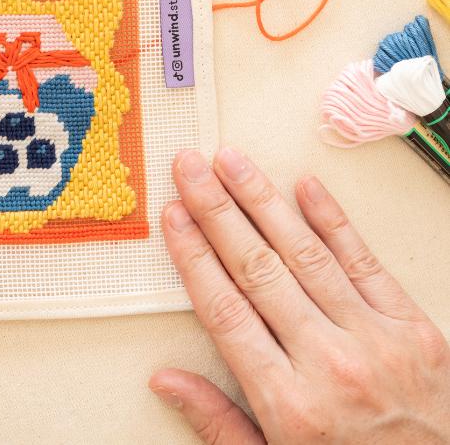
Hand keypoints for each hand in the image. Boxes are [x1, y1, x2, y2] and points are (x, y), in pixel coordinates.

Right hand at [149, 149, 449, 443]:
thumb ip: (218, 422)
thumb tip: (165, 379)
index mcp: (290, 406)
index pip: (225, 311)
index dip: (194, 256)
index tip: (173, 216)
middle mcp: (330, 365)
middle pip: (258, 269)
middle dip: (217, 210)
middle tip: (191, 167)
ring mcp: (376, 341)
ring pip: (306, 254)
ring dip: (263, 200)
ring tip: (233, 162)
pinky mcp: (415, 329)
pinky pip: (366, 263)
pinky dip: (334, 221)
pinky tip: (306, 187)